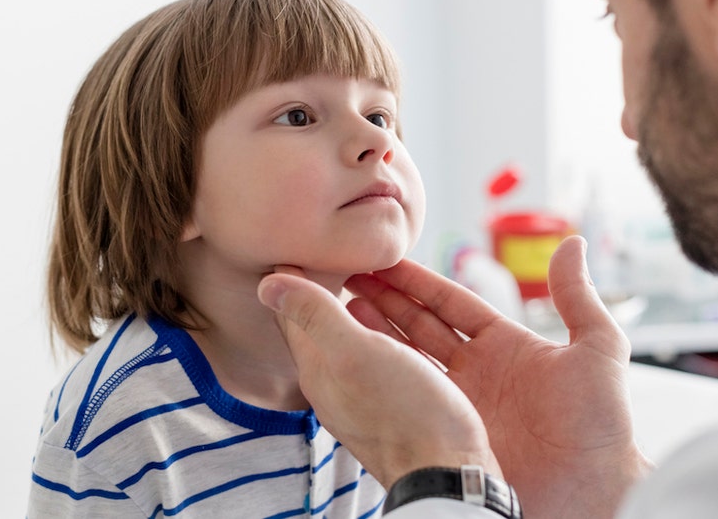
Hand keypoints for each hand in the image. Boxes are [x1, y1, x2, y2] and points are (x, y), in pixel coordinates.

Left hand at [258, 265, 499, 488]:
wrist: (451, 474)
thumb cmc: (404, 413)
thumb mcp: (353, 354)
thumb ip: (313, 315)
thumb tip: (266, 283)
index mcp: (321, 371)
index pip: (295, 317)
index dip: (293, 279)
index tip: (294, 243)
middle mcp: (341, 384)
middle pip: (325, 327)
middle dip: (325, 289)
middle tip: (326, 250)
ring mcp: (374, 395)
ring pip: (360, 337)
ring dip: (361, 303)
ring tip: (363, 270)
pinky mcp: (407, 401)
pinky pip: (389, 351)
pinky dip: (387, 325)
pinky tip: (397, 319)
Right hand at [345, 236, 651, 517]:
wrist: (595, 493)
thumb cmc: (602, 426)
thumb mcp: (598, 350)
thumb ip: (578, 298)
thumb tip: (571, 244)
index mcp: (505, 345)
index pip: (450, 304)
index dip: (417, 282)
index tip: (386, 260)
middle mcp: (476, 372)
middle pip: (420, 326)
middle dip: (385, 300)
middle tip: (349, 275)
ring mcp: (459, 403)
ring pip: (406, 359)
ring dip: (375, 332)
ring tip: (340, 307)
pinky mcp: (448, 434)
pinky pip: (409, 400)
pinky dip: (382, 378)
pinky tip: (356, 359)